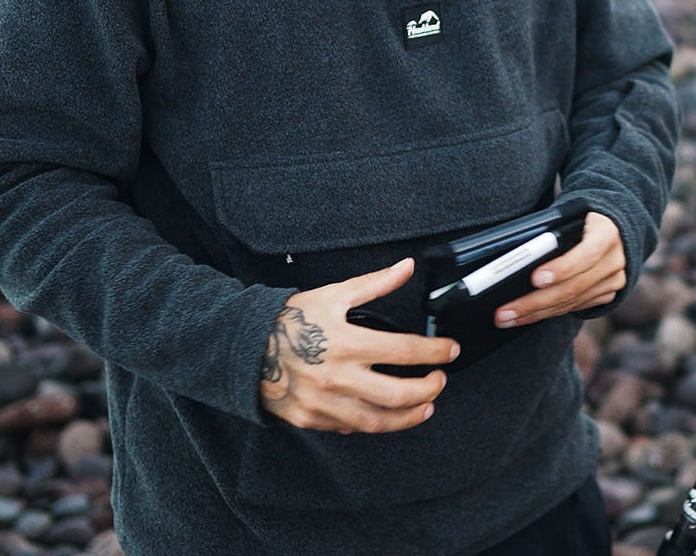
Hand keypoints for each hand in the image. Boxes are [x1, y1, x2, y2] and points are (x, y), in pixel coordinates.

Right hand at [259, 258, 459, 433]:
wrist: (246, 346)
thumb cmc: (292, 319)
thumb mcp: (334, 294)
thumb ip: (374, 284)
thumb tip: (407, 267)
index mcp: (347, 342)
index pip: (404, 351)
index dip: (434, 352)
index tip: (449, 351)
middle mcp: (337, 377)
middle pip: (396, 394)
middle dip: (427, 389)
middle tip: (440, 381)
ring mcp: (324, 404)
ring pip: (377, 421)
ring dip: (408, 417)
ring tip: (425, 406)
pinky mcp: (312, 420)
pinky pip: (350, 428)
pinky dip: (373, 423)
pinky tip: (385, 414)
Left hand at [494, 211, 625, 328]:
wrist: (612, 227)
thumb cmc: (580, 218)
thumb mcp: (571, 215)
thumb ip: (553, 233)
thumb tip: (519, 258)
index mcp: (607, 233)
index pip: (586, 255)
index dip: (561, 269)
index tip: (534, 279)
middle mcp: (615, 260)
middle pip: (573, 287)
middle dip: (535, 302)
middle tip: (505, 312)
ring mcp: (613, 280)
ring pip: (571, 303)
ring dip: (535, 313)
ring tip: (507, 318)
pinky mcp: (607, 294)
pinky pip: (574, 308)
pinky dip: (547, 313)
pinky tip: (526, 316)